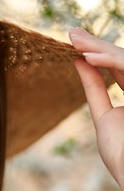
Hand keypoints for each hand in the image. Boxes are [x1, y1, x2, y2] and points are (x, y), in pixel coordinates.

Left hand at [69, 27, 123, 190]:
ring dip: (99, 48)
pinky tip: (88, 58)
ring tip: (74, 41)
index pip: (118, 67)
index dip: (97, 53)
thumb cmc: (122, 156)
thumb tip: (80, 63)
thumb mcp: (104, 117)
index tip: (74, 45)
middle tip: (71, 33)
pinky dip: (110, 62)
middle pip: (121, 59)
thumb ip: (95, 89)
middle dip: (96, 44)